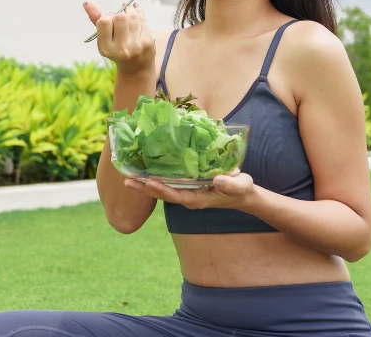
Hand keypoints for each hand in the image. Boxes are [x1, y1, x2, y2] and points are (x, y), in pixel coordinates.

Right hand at [84, 1, 154, 73]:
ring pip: (133, 16)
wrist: (136, 66)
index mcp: (106, 48)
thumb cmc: (117, 47)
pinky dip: (139, 15)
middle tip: (120, 17)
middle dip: (120, 13)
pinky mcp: (148, 42)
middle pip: (120, 17)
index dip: (108, 16)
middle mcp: (121, 49)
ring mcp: (136, 46)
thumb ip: (95, 18)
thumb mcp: (104, 36)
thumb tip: (87, 2)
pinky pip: (143, 20)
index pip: (104, 21)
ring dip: (130, 11)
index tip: (110, 19)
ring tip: (129, 13)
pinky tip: (137, 18)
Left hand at [122, 170, 255, 209]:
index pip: (175, 196)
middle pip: (163, 194)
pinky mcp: (187, 187)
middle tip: (127, 180)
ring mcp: (187, 193)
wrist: (243, 194)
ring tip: (128, 177)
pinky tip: (146, 171)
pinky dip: (156, 178)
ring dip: (146, 184)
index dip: (161, 189)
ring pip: (163, 189)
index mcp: (198, 199)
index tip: (148, 183)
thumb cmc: (241, 190)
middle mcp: (188, 198)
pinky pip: (169, 183)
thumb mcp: (240, 186)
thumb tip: (217, 179)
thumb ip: (230, 184)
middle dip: (145, 188)